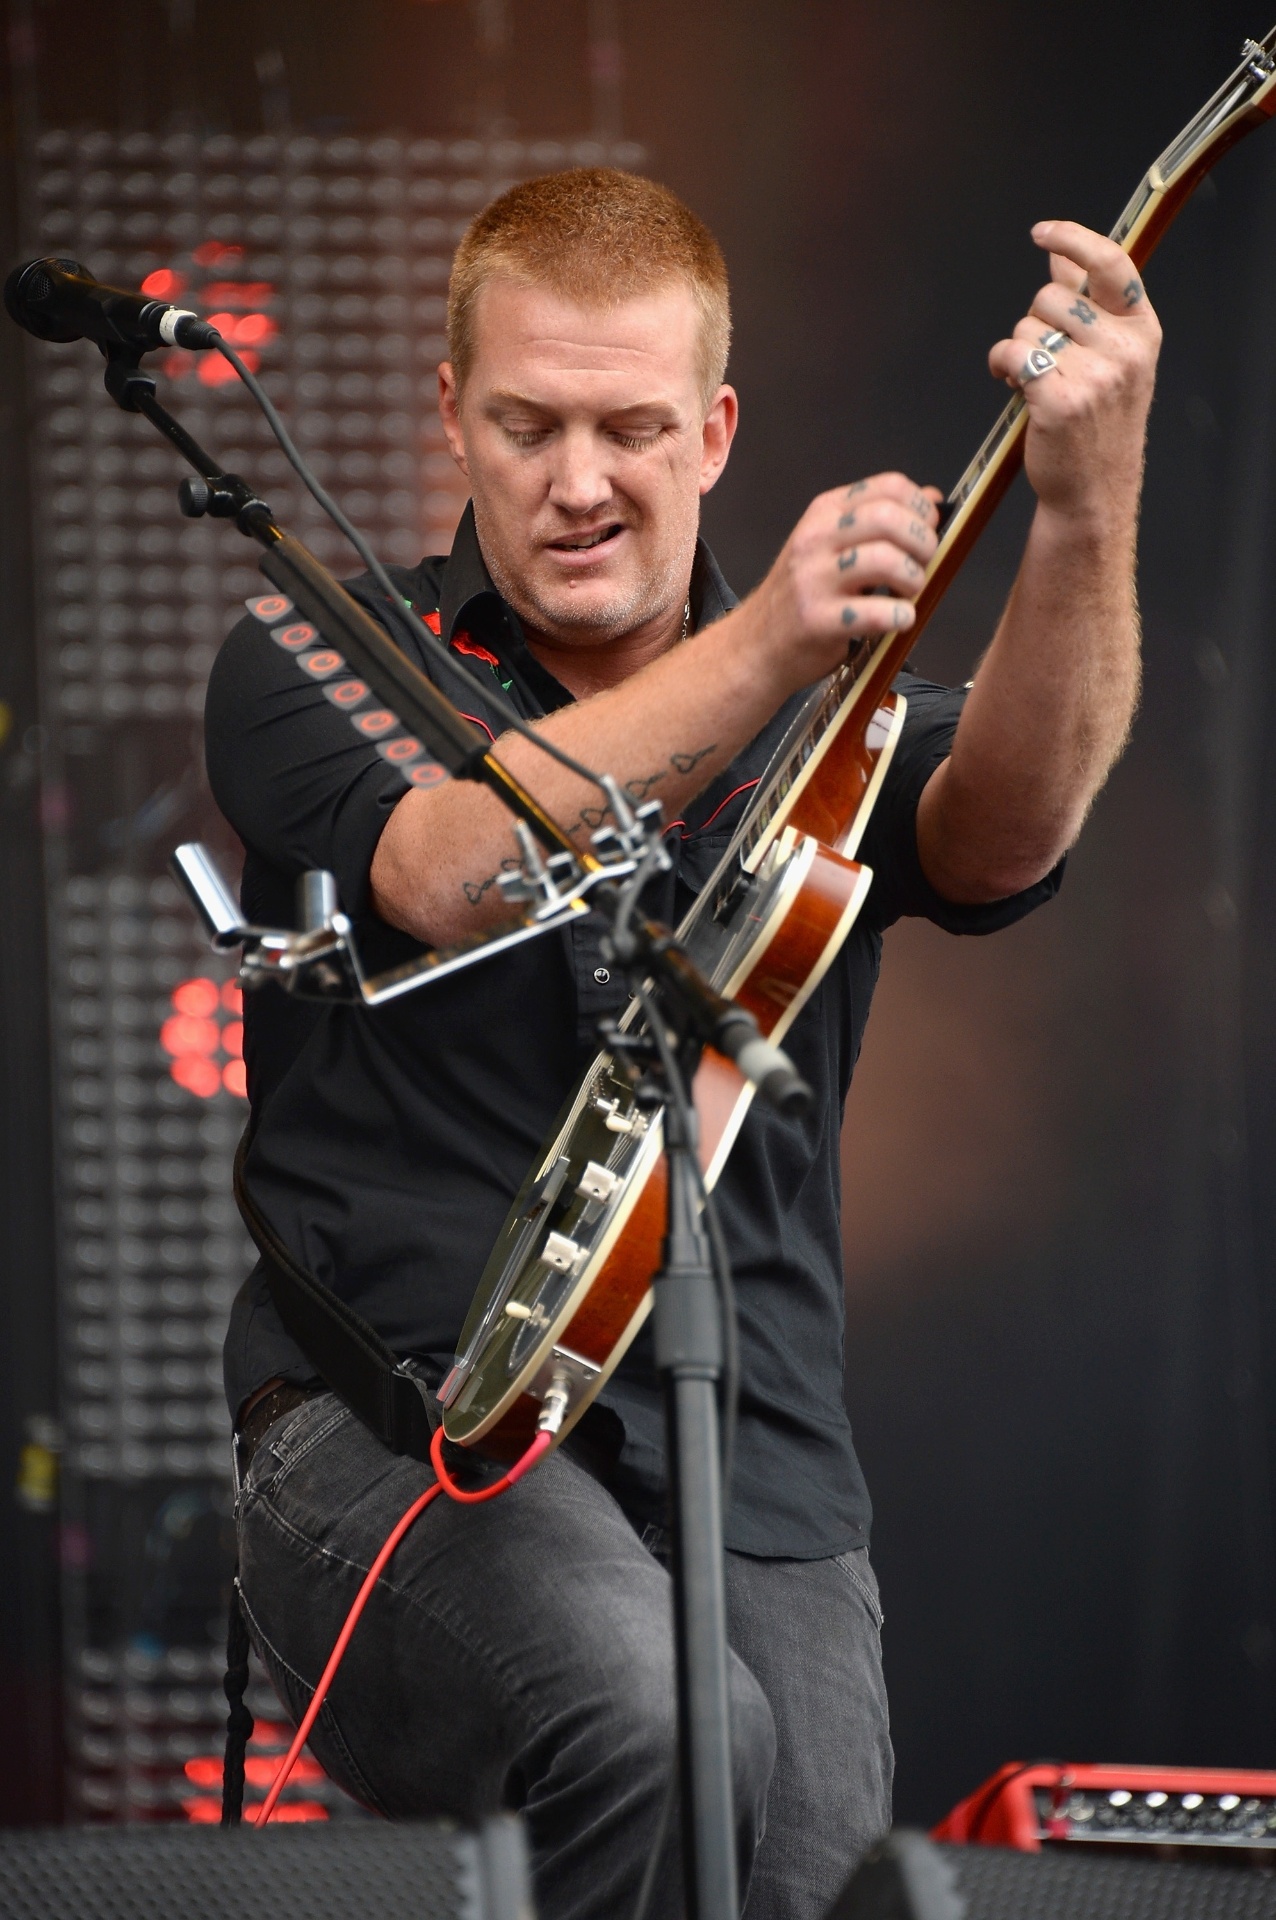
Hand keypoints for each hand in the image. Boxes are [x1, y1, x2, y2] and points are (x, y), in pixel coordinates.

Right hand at [749, 472, 941, 695]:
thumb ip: (880, 523)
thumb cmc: (804, 596)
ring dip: (913, 580)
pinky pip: (877, 613)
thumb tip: (933, 498)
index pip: (890, 487)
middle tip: (921, 566)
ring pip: (886, 560)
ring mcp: (813, 579)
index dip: (922, 509)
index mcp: (824, 512)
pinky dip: (901, 618)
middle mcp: (816, 538)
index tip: (928, 532)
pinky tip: (897, 621)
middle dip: (923, 543)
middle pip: (890, 518)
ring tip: (907, 594)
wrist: (757, 645)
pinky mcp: (817, 620)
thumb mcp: (835, 546)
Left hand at [989, 220, 1160, 523]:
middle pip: (1053, 298)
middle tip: (1043, 356)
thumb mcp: (1109, 358)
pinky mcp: (1060, 399)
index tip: (1042, 233)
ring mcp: (1094, 375)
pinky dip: (1001, 365)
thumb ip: (1087, 305)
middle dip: (1036, 322)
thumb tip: (1060, 260)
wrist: (1092, 489)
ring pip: (1028, 327)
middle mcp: (1124, 349)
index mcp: (1141, 330)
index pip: (1112, 264)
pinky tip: (1010, 383)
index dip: (1074, 240)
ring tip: (1033, 379)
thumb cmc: (1098, 424)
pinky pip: (1012, 354)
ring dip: (1018, 349)